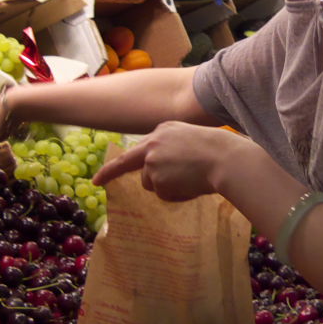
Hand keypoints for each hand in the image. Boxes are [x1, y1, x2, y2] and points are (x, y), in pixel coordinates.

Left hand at [92, 122, 255, 201]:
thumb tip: (163, 172)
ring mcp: (151, 160)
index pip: (137, 147)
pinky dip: (176, 194)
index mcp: (164, 129)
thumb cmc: (219, 151)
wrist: (226, 159)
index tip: (98, 176)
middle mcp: (153, 142)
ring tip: (191, 179)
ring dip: (167, 187)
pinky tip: (190, 185)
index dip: (116, 163)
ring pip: (152, 184)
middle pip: (134, 165)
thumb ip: (174, 150)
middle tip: (96, 182)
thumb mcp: (193, 140)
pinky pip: (163, 194)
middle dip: (112, 173)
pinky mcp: (155, 177)